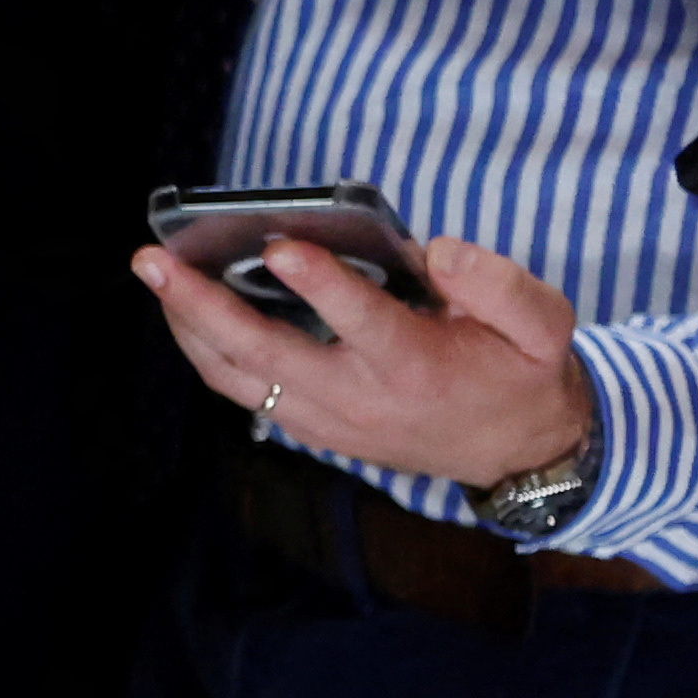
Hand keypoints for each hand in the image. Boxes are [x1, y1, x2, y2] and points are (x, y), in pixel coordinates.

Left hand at [129, 211, 591, 500]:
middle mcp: (361, 400)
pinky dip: (207, 353)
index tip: (281, 243)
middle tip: (156, 260)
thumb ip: (499, 285)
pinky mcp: (313, 427)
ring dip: (190, 329)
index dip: (320, 283)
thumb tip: (437, 251)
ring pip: (240, 379)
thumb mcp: (542, 325)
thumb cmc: (520, 373)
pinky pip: (245, 391)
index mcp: (417, 367)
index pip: (362, 322)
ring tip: (157, 276)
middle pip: (266, 356)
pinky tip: (184, 311)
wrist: (516, 453)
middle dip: (204, 305)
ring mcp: (329, 420)